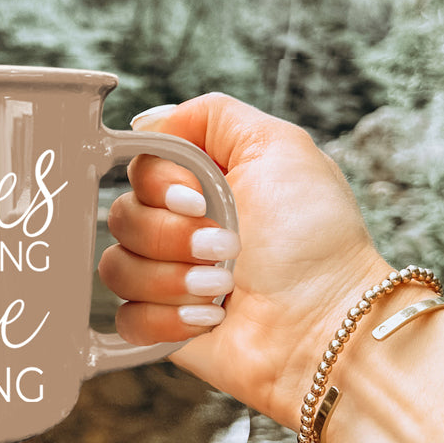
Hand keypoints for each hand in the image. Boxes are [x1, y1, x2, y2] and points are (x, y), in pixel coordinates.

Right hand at [99, 94, 396, 427]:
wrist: (326, 324)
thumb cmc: (316, 240)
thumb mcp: (279, 147)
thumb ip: (212, 116)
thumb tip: (150, 120)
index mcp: (202, 183)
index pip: (139, 167)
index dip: (160, 184)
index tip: (199, 199)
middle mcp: (181, 227)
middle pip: (121, 216)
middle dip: (173, 236)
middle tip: (226, 247)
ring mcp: (169, 278)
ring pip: (117, 268)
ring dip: (173, 278)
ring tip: (222, 287)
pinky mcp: (163, 326)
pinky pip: (126, 318)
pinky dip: (166, 319)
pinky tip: (208, 318)